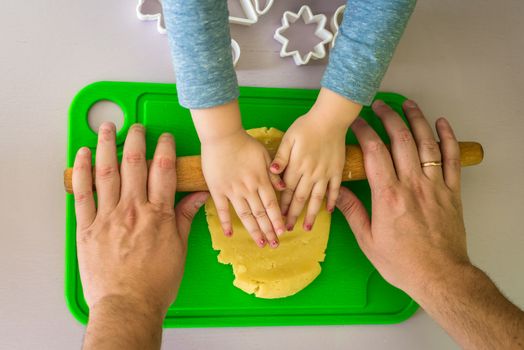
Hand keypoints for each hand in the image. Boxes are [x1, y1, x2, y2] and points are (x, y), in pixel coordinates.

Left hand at [72, 123, 208, 317]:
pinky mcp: (87, 228)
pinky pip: (82, 194)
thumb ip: (185, 217)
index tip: (164, 138)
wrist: (127, 305)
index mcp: (158, 214)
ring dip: (106, 146)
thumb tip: (199, 195)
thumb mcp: (179, 249)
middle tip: (137, 127)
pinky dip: (81, 171)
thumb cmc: (156, 283)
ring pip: (106, 172)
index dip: (164, 149)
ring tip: (107, 128)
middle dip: (136, 140)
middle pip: (134, 164)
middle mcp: (133, 210)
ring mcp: (108, 217)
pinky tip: (82, 155)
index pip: (162, 171)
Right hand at [192, 101, 284, 247]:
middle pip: (260, 214)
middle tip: (274, 244)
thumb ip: (274, 172)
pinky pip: (222, 210)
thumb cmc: (244, 143)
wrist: (221, 136)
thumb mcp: (265, 154)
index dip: (277, 220)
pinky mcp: (217, 190)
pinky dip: (226, 223)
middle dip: (268, 230)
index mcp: (261, 180)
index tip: (282, 232)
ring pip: (245, 216)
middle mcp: (248, 189)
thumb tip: (284, 187)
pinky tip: (230, 235)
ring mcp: (232, 191)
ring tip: (260, 243)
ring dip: (253, 231)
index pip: (272, 205)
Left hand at [271, 88, 360, 230]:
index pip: (286, 190)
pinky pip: (334, 190)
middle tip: (287, 229)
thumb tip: (271, 172)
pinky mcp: (337, 171)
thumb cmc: (306, 126)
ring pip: (316, 198)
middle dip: (293, 215)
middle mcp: (311, 174)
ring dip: (311, 214)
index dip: (281, 205)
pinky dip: (332, 201)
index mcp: (297, 166)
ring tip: (306, 227)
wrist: (331, 118)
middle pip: (300, 198)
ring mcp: (325, 174)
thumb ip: (280, 157)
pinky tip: (329, 211)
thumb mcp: (288, 138)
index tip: (277, 217)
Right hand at [335, 100, 469, 296]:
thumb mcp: (368, 241)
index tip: (356, 121)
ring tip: (407, 104)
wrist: (440, 277)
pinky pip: (452, 159)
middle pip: (400, 140)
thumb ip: (353, 212)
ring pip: (426, 143)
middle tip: (378, 105)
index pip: (374, 152)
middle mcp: (412, 185)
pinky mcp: (452, 192)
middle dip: (388, 117)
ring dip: (416, 120)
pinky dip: (448, 139)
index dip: (364, 131)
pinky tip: (442, 124)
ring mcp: (435, 186)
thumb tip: (337, 193)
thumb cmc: (402, 263)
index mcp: (388, 196)